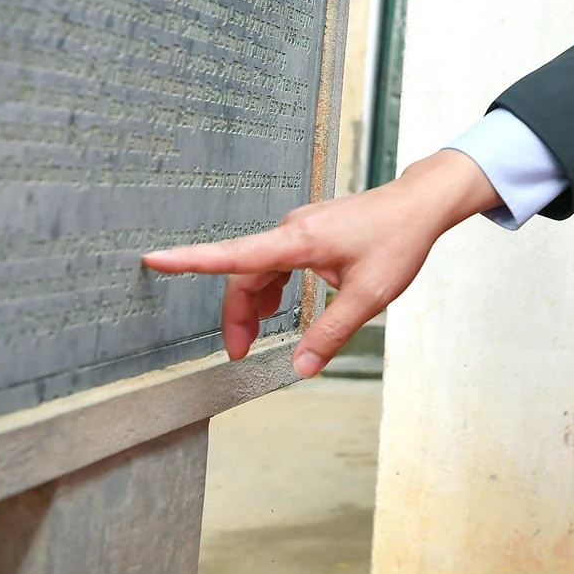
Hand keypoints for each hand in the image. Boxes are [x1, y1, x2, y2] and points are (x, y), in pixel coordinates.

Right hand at [142, 149, 499, 377]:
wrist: (419, 204)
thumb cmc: (398, 241)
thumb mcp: (369, 296)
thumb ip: (331, 332)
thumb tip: (301, 368)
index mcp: (298, 241)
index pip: (233, 255)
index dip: (190, 260)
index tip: (154, 259)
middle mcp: (292, 230)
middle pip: (244, 274)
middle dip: (236, 315)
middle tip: (239, 353)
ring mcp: (299, 228)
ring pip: (259, 268)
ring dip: (253, 302)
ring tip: (255, 336)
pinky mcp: (310, 230)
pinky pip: (275, 260)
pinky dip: (269, 286)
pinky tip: (277, 306)